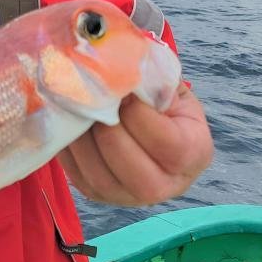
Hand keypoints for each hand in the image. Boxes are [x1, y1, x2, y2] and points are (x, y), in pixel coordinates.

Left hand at [59, 83, 213, 205]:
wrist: (152, 132)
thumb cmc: (164, 106)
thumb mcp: (171, 89)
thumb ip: (154, 81)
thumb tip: (121, 66)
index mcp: (194, 155)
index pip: (165, 141)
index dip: (139, 113)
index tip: (123, 88)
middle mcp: (165, 186)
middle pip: (127, 160)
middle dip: (106, 124)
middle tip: (94, 97)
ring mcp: (128, 196)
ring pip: (96, 171)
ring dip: (82, 135)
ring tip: (78, 106)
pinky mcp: (96, 194)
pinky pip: (75, 173)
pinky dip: (68, 146)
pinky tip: (68, 121)